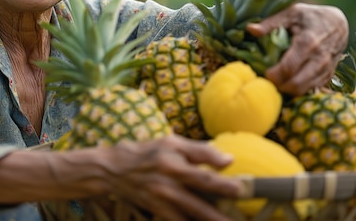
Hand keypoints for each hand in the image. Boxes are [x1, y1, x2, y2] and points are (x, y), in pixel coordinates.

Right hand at [100, 135, 242, 220]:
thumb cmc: (148, 151)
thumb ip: (201, 151)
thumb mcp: (172, 142)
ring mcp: (162, 202)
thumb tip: (229, 160)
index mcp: (173, 165)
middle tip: (239, 220)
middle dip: (220, 216)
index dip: (224, 185)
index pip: (203, 177)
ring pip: (192, 218)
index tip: (241, 190)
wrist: (114, 169)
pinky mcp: (158, 212)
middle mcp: (168, 186)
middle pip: (200, 205)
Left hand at [246, 3, 348, 95]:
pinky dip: (299, 89)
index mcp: (307, 43)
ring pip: (305, 89)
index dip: (273, 74)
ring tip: (277, 81)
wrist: (338, 23)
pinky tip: (289, 81)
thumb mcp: (291, 13)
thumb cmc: (311, 16)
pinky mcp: (328, 75)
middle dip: (279, 86)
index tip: (264, 72)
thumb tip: (250, 29)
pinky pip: (312, 89)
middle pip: (297, 84)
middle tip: (268, 80)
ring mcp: (326, 69)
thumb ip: (271, 23)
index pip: (288, 67)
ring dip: (288, 89)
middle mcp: (319, 59)